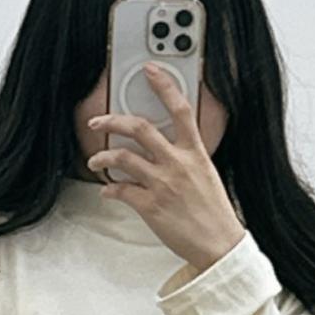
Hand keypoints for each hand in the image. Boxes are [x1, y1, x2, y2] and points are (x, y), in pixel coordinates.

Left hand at [87, 64, 243, 276]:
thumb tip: (166, 149)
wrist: (219, 244)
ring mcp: (163, 184)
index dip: (164, 86)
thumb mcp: (207, 174)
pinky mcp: (150, 206)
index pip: (180, 109)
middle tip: (98, 121)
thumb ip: (186, 157)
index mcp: (195, 152)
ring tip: (95, 161)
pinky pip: (120, 190)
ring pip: (122, 158)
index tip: (151, 70)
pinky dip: (109, 189)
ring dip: (102, 157)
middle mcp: (178, 164)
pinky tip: (107, 190)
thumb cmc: (214, 213)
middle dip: (112, 120)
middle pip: (140, 128)